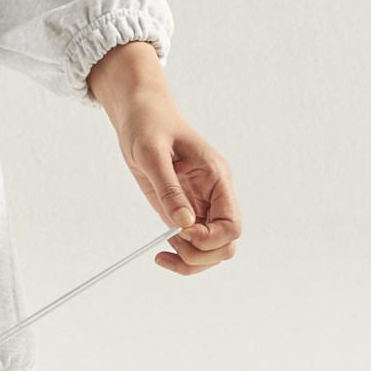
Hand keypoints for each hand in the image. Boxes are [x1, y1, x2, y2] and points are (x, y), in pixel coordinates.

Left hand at [107, 85, 242, 275]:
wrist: (139, 111)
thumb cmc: (148, 123)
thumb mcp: (152, 152)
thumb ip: (169, 189)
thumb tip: (184, 225)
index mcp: (217, 178)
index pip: (232, 224)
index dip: (210, 238)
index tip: (181, 233)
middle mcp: (214, 194)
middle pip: (226, 244)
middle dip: (201, 255)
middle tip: (169, 246)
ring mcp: (200, 204)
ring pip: (212, 250)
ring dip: (192, 260)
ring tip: (163, 253)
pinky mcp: (183, 209)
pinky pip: (193, 243)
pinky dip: (181, 255)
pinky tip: (162, 252)